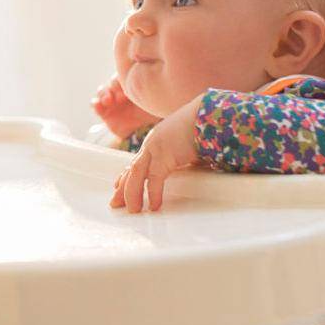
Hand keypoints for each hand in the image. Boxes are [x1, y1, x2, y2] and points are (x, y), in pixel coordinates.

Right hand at [92, 75, 157, 138]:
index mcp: (132, 84)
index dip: (124, 79)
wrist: (146, 133)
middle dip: (115, 86)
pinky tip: (98, 105)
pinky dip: (95, 104)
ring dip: (103, 94)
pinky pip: (95, 105)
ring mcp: (111, 100)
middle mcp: (120, 90)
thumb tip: (156, 79)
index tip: (129, 88)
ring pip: (102, 91)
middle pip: (113, 82)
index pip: (125, 75)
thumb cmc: (153, 113)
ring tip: (108, 100)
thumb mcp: (154, 100)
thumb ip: (151, 90)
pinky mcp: (104, 112)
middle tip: (122, 97)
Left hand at [110, 97, 200, 211]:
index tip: (118, 186)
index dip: (126, 176)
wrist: (208, 113)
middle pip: (132, 170)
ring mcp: (156, 148)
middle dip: (123, 188)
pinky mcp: (165, 154)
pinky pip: (156, 178)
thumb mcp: (188, 145)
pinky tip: (154, 206)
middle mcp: (152, 144)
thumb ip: (184, 157)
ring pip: (137, 174)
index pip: (137, 162)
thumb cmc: (203, 127)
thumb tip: (195, 169)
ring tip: (133, 210)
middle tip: (116, 204)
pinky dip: (153, 193)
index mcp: (156, 141)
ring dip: (132, 193)